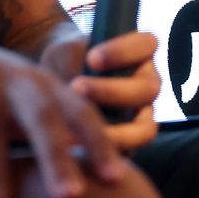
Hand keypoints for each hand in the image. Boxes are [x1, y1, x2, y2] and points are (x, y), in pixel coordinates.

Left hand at [52, 32, 160, 153]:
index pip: (147, 44)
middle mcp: (147, 84)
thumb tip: (75, 83)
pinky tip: (79, 148)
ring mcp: (143, 115)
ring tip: (79, 128)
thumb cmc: (62, 63)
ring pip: (145, 128)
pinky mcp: (131, 143)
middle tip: (77, 88)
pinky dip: (106, 152)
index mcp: (139, 53)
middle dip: (112, 91)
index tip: (92, 58)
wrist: (50, 88)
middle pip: (148, 89)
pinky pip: (130, 152)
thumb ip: (74, 63)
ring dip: (115, 129)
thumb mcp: (65, 53)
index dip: (124, 51)